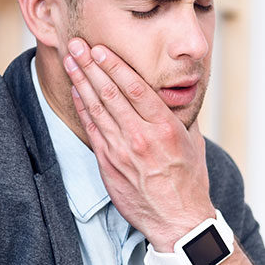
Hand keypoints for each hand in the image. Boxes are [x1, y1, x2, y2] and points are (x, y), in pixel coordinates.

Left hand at [63, 37, 213, 250]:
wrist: (179, 220)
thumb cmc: (189, 182)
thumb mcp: (193, 143)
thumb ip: (179, 118)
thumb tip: (173, 97)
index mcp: (165, 128)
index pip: (135, 87)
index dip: (114, 65)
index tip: (100, 48)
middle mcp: (141, 137)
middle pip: (110, 93)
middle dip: (91, 65)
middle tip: (77, 44)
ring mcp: (122, 151)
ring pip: (97, 108)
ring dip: (81, 81)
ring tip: (71, 61)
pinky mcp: (109, 165)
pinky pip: (93, 130)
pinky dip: (83, 108)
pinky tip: (77, 91)